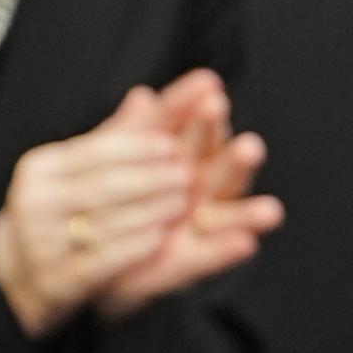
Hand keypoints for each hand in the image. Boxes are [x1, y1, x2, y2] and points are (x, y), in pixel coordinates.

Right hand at [0, 90, 196, 338]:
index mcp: (41, 167)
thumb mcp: (77, 173)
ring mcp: (41, 242)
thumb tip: (148, 95)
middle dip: (151, 178)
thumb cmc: (58, 213)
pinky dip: (132, 247)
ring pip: (105, 221)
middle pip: (104, 184)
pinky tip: (160, 240)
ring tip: (184, 204)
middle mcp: (35, 201)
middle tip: (188, 174)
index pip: (97, 151)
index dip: (139, 147)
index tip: (174, 146)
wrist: (15, 276)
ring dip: (150, 211)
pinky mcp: (53, 279)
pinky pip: (99, 259)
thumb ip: (115, 138)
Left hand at [94, 68, 283, 321]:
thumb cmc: (106, 203)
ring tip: (270, 208)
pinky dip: (225, 251)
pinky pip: (208, 257)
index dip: (201, 113)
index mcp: (182, 160)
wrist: (82, 256)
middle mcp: (197, 192)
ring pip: (228, 214)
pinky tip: (246, 243)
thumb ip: (132, 133)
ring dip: (248, 213)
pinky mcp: (185, 264)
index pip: (197, 132)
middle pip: (220, 169)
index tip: (211, 88)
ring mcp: (195, 229)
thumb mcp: (112, 162)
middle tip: (249, 145)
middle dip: (233, 157)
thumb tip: (143, 96)